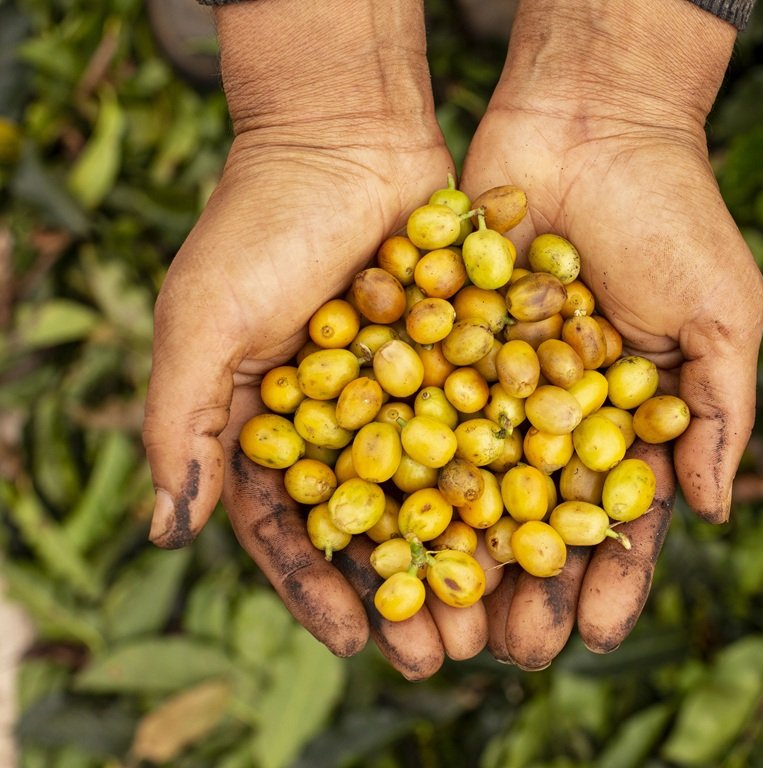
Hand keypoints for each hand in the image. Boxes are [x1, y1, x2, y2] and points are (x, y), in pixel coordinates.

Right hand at [142, 0, 475, 678]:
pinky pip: (490, 428)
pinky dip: (513, 478)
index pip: (292, 529)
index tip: (356, 643)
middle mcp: (343, 422)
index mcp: (269, 428)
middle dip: (407, 592)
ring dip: (468, 555)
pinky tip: (543, 527)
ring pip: (441, 491)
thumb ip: (182, 423)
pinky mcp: (464, 359)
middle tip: (443, 656)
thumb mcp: (204, 324)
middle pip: (376, 526)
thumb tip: (167, 530)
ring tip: (499, 615)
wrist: (346, 135)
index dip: (321, 589)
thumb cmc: (259, 226)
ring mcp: (407, 393)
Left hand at [462, 0, 762, 668]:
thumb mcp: (723, 313)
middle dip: (531, 586)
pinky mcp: (446, 344)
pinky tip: (389, 529)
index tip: (602, 632)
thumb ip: (722, 411)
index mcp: (635, 419)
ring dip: (464, 554)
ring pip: (478, 486)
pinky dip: (410, 473)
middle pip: (544, 518)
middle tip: (510, 650)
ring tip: (446, 616)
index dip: (617, 577)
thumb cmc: (675, 214)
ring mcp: (501, 382)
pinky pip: (426, 417)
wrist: (591, 119)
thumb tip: (714, 512)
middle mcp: (563, 412)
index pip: (626, 516)